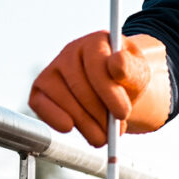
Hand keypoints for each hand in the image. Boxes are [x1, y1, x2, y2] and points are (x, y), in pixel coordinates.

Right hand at [28, 31, 160, 146]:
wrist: (116, 91)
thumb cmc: (126, 80)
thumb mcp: (138, 74)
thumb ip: (131, 69)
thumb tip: (117, 62)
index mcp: (96, 42)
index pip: (97, 65)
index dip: (109, 93)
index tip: (123, 114)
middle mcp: (70, 52)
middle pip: (80, 87)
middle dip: (100, 115)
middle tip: (116, 132)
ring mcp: (52, 70)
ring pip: (65, 101)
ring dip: (86, 124)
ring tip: (104, 136)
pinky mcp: (40, 90)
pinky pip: (42, 106)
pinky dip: (56, 120)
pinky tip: (70, 127)